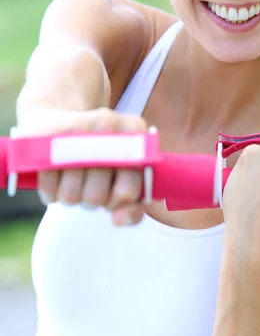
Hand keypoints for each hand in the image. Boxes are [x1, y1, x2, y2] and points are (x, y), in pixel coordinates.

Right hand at [16, 105, 155, 225]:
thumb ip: (132, 205)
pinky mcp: (47, 135)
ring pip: (71, 196)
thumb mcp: (124, 174)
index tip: (113, 191)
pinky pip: (48, 188)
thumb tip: (119, 220)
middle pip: (96, 197)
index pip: (128, 192)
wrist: (57, 115)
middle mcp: (109, 123)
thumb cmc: (99, 155)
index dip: (117, 201)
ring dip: (70, 197)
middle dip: (91, 200)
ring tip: (73, 179)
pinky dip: (50, 192)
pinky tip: (56, 176)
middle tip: (89, 184)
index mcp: (135, 131)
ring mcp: (77, 127)